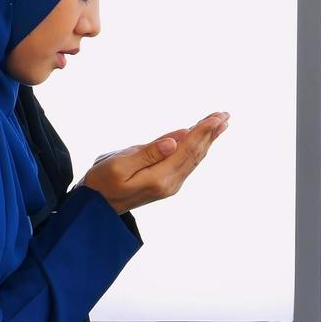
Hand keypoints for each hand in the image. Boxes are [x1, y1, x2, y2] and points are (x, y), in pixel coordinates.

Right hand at [79, 111, 229, 212]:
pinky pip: (186, 162)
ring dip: (207, 140)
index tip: (217, 117)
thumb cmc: (102, 181)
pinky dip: (196, 148)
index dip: (203, 131)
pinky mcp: (165, 183)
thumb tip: (174, 141)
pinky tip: (201, 139)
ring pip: (193, 158)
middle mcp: (170, 183)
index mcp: (159, 178)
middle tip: (225, 115)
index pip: (187, 149)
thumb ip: (148, 152)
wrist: (96, 206)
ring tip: (220, 124)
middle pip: (195, 153)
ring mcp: (169, 184)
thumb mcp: (119, 164)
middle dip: (211, 133)